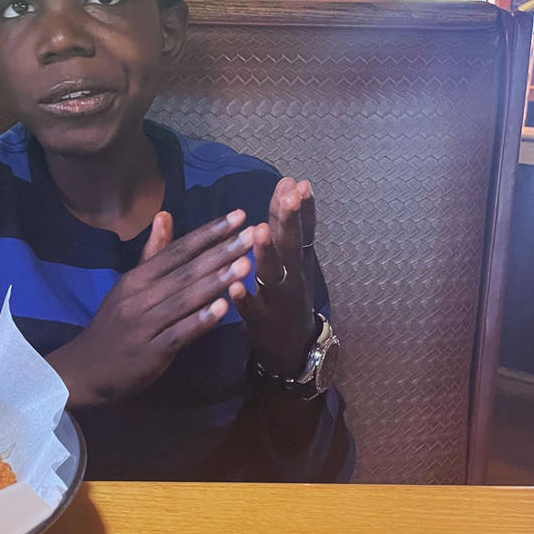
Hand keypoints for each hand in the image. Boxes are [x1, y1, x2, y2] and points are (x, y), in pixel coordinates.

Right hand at [46, 209, 254, 406]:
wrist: (84, 369)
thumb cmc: (113, 325)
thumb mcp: (129, 285)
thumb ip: (152, 253)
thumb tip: (164, 214)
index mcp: (137, 277)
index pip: (178, 250)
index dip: (209, 232)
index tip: (238, 215)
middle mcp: (140, 295)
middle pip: (186, 270)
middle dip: (222, 251)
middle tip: (253, 234)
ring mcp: (145, 323)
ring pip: (185, 298)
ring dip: (217, 281)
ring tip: (246, 264)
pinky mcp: (151, 351)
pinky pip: (179, 333)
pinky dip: (201, 320)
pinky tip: (224, 309)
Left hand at [230, 177, 317, 374]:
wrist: (293, 352)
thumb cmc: (289, 297)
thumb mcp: (297, 263)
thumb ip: (292, 227)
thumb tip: (294, 185)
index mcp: (297, 261)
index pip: (300, 229)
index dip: (299, 207)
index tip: (296, 181)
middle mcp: (293, 277)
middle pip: (292, 246)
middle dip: (289, 220)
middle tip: (289, 195)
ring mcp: (279, 301)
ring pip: (274, 275)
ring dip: (267, 253)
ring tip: (258, 231)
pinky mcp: (263, 324)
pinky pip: (252, 310)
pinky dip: (244, 298)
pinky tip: (233, 286)